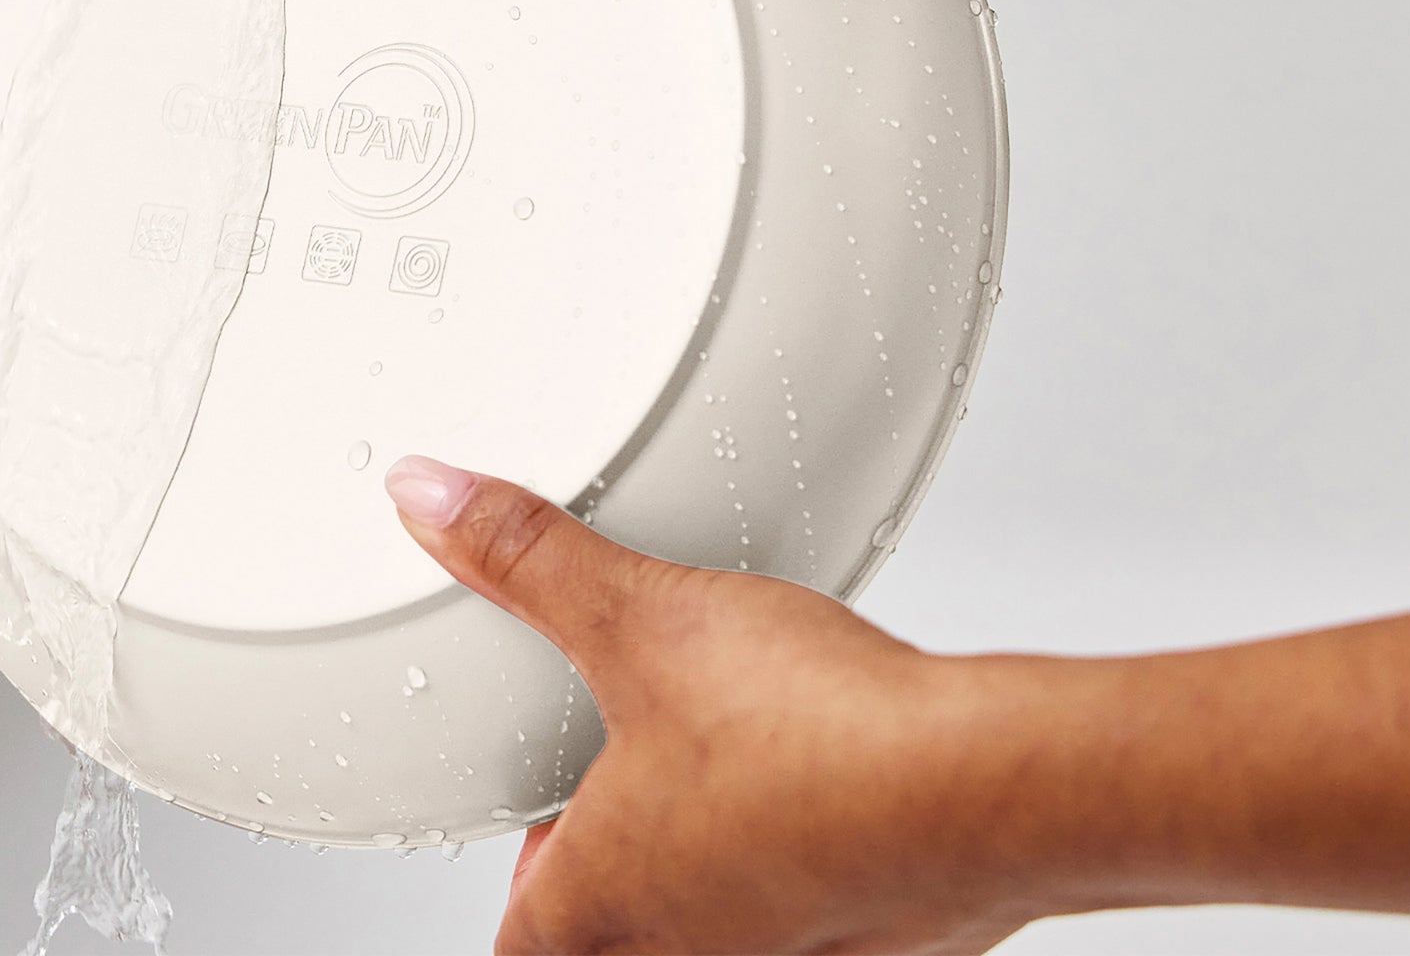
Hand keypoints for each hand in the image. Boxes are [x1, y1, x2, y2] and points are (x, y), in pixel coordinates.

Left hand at [382, 455, 1036, 955]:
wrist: (981, 785)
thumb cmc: (812, 735)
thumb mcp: (634, 613)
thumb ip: (523, 556)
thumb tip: (428, 499)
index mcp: (608, 904)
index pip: (519, 948)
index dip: (516, 895)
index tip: (519, 857)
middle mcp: (695, 951)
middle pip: (611, 947)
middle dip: (602, 880)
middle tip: (604, 796)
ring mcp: (792, 952)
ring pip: (715, 931)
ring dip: (703, 868)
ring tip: (709, 773)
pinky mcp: (877, 937)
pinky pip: (812, 917)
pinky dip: (797, 858)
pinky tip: (818, 786)